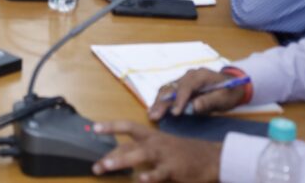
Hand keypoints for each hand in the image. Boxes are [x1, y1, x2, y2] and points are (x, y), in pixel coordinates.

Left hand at [92, 121, 221, 181]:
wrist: (211, 157)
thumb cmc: (181, 152)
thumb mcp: (160, 148)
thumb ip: (139, 151)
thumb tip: (116, 156)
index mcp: (151, 136)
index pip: (128, 127)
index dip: (110, 126)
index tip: (93, 128)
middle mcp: (154, 143)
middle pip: (129, 144)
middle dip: (111, 155)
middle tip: (96, 166)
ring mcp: (163, 156)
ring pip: (140, 156)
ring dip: (122, 160)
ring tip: (107, 166)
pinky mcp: (173, 170)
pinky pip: (159, 174)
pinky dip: (150, 177)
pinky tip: (141, 180)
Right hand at [147, 68, 247, 120]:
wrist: (231, 84)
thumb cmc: (229, 91)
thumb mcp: (224, 98)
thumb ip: (210, 101)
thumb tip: (194, 107)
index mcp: (199, 75)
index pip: (186, 87)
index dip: (179, 100)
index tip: (175, 114)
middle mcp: (188, 76)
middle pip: (171, 87)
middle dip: (162, 102)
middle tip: (154, 116)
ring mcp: (183, 80)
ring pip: (166, 89)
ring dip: (158, 102)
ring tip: (152, 115)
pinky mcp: (180, 87)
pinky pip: (168, 93)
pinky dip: (161, 102)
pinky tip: (155, 110)